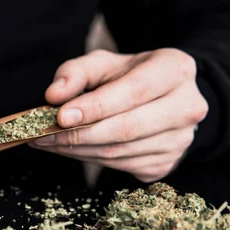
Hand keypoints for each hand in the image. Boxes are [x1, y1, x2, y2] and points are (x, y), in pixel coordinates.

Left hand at [30, 49, 207, 182]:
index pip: (133, 92)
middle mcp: (188, 107)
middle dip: (78, 133)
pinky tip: (68, 149)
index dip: (95, 106)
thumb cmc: (128, 76)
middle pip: (126, 128)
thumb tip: (53, 96)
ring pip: (119, 152)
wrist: (162, 98)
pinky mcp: (167, 164)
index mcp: (176, 70)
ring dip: (77, 149)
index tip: (61, 116)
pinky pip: (120, 166)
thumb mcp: (103, 63)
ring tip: (46, 141)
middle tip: (42, 133)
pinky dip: (88, 159)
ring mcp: (180, 141)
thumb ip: (75, 72)